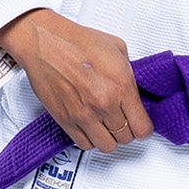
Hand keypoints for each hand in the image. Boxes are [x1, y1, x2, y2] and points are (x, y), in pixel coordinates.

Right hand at [0, 8, 154, 152]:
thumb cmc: (76, 42)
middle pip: (126, 138)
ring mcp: (84, 115)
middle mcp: (103, 104)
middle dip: (127, 131)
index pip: (142, 127)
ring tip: (106, 127)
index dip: (144, 129)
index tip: (141, 126)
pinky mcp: (66, 120)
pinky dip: (90, 139)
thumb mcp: (117, 49)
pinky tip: (91, 127)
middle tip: (123, 122)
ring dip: (109, 138)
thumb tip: (134, 89)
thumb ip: (129, 74)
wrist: (45, 43)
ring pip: (106, 146)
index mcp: (121, 87)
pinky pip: (84, 144)